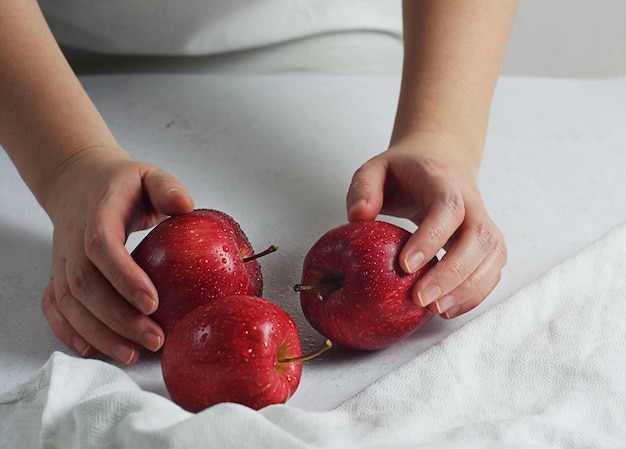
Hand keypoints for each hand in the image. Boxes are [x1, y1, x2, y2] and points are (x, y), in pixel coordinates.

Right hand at [40, 147, 193, 363]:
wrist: (79, 182)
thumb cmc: (122, 185)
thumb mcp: (148, 175)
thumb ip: (167, 188)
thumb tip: (186, 206)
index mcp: (97, 212)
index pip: (102, 246)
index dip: (124, 277)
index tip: (153, 303)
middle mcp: (73, 239)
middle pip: (86, 285)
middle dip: (119, 318)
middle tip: (156, 339)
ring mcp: (62, 259)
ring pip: (69, 302)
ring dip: (99, 333)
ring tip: (133, 355)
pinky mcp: (58, 274)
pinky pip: (54, 306)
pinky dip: (68, 331)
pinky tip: (93, 351)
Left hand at [346, 135, 506, 317]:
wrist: (440, 163)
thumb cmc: (404, 172)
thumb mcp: (376, 169)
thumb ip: (363, 187)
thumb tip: (358, 216)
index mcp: (443, 181)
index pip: (448, 208)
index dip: (431, 237)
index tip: (405, 265)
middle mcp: (472, 202)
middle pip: (479, 237)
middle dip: (452, 273)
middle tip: (420, 298)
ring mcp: (484, 223)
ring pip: (492, 256)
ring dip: (468, 288)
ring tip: (437, 310)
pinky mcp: (488, 244)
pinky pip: (492, 270)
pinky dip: (475, 293)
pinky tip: (448, 309)